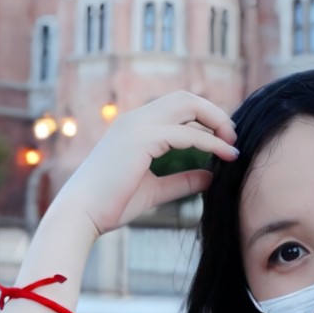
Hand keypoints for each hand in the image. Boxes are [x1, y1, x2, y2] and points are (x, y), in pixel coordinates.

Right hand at [45, 91, 237, 242]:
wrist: (81, 215)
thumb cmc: (110, 205)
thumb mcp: (154, 190)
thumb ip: (182, 181)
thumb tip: (211, 177)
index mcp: (134, 126)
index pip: (177, 106)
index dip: (204, 118)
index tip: (224, 140)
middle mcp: (135, 119)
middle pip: (185, 97)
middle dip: (214, 113)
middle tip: (232, 138)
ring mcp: (137, 126)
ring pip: (188, 104)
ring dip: (216, 121)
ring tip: (233, 145)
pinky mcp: (141, 140)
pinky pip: (187, 134)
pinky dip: (211, 143)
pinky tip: (226, 156)